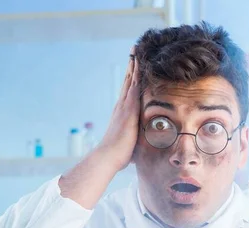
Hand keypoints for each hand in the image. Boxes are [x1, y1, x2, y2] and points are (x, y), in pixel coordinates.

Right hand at [94, 46, 140, 171]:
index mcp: (122, 113)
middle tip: (134, 51)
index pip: (128, 92)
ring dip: (133, 65)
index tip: (134, 66)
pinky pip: (134, 86)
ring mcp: (124, 106)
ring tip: (136, 50)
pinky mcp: (128, 108)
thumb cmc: (119, 155)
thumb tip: (141, 146)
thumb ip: (135, 139)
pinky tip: (139, 64)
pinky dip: (136, 74)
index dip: (131, 78)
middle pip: (128, 81)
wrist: (108, 156)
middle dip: (131, 66)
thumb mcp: (130, 143)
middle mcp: (121, 106)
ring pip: (130, 80)